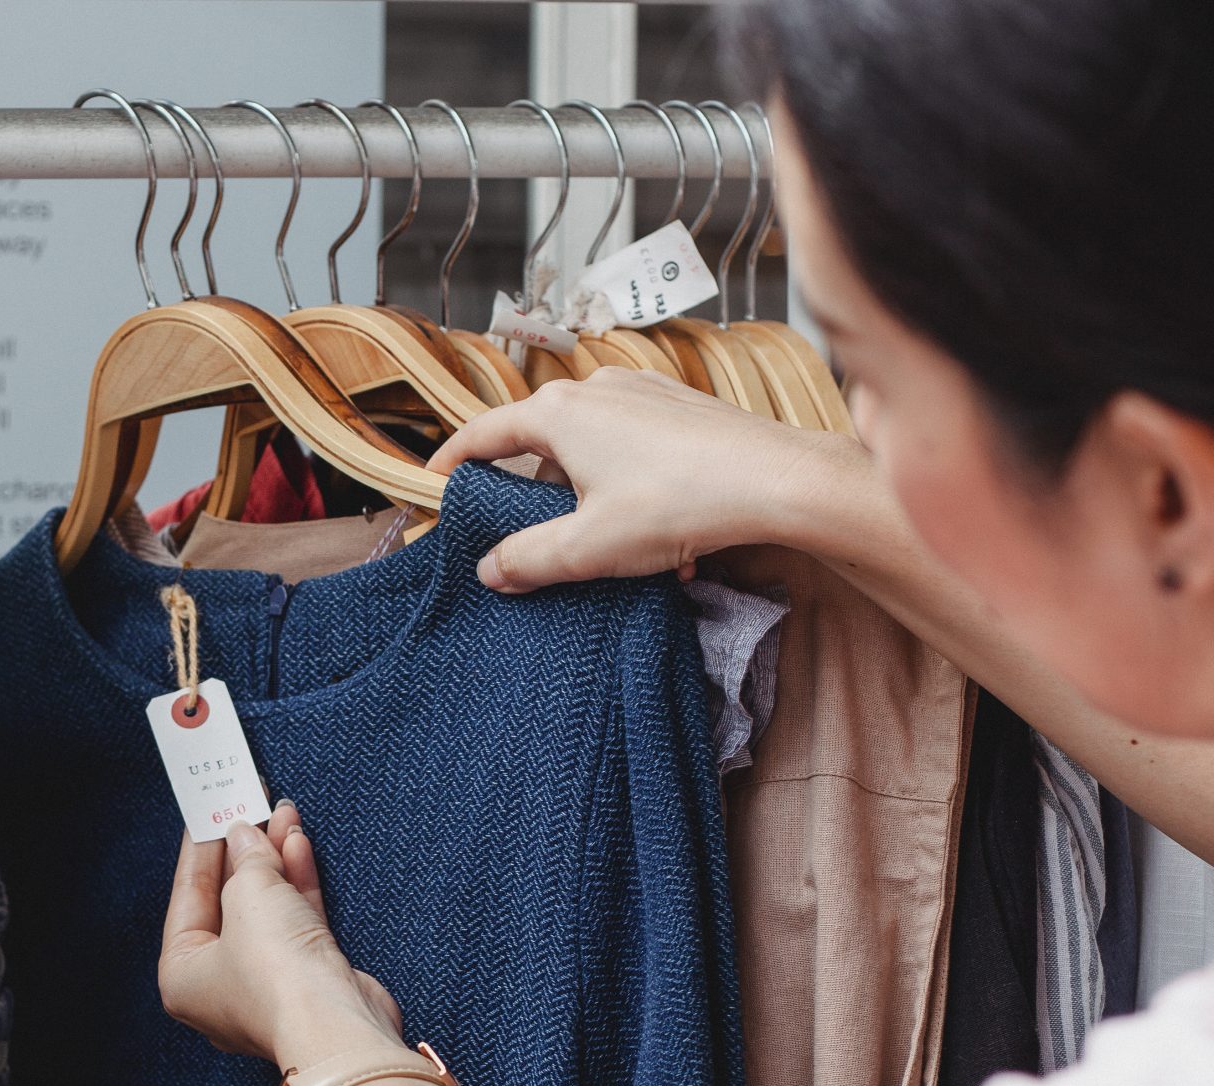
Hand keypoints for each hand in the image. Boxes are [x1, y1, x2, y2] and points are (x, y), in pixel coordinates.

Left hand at [159, 802, 406, 1069]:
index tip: (208, 812)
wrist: (338, 1027)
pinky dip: (297, 884)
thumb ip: (246, 860)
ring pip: (266, 909)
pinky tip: (299, 845)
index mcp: (183, 975)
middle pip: (227, 902)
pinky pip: (296, 921)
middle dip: (242, 852)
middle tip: (248, 807)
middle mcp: (220, 984)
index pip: (186, 897)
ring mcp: (266, 983)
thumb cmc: (277, 976)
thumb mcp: (249, 896)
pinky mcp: (307, 979)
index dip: (199, 850)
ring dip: (274, 861)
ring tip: (282, 815)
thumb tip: (246, 836)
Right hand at [427, 366, 869, 592]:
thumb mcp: (588, 546)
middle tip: (533, 536)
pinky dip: (632, 488)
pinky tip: (661, 533)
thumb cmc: (679, 502)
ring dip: (592, 499)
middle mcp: (597, 388)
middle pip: (542, 443)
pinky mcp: (682, 407)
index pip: (485, 433)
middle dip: (537, 494)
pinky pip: (635, 447)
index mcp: (559, 413)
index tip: (436, 482)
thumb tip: (490, 570)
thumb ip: (528, 559)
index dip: (454, 460)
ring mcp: (644, 392)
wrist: (776, 481)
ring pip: (593, 449)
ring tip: (614, 549)